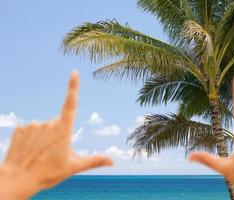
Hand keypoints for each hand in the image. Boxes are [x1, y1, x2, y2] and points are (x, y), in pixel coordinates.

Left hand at [0, 72, 111, 199]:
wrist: (17, 180)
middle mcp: (48, 124)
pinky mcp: (20, 128)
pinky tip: (29, 150)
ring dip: (44, 137)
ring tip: (40, 154)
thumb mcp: (73, 168)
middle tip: (53, 153)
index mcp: (63, 131)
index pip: (70, 105)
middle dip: (58, 135)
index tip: (74, 72)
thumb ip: (94, 161)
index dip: (73, 87)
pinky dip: (32, 138)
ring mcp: (33, 125)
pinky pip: (31, 130)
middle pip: (58, 124)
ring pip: (44, 127)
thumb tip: (113, 162)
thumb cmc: (48, 174)